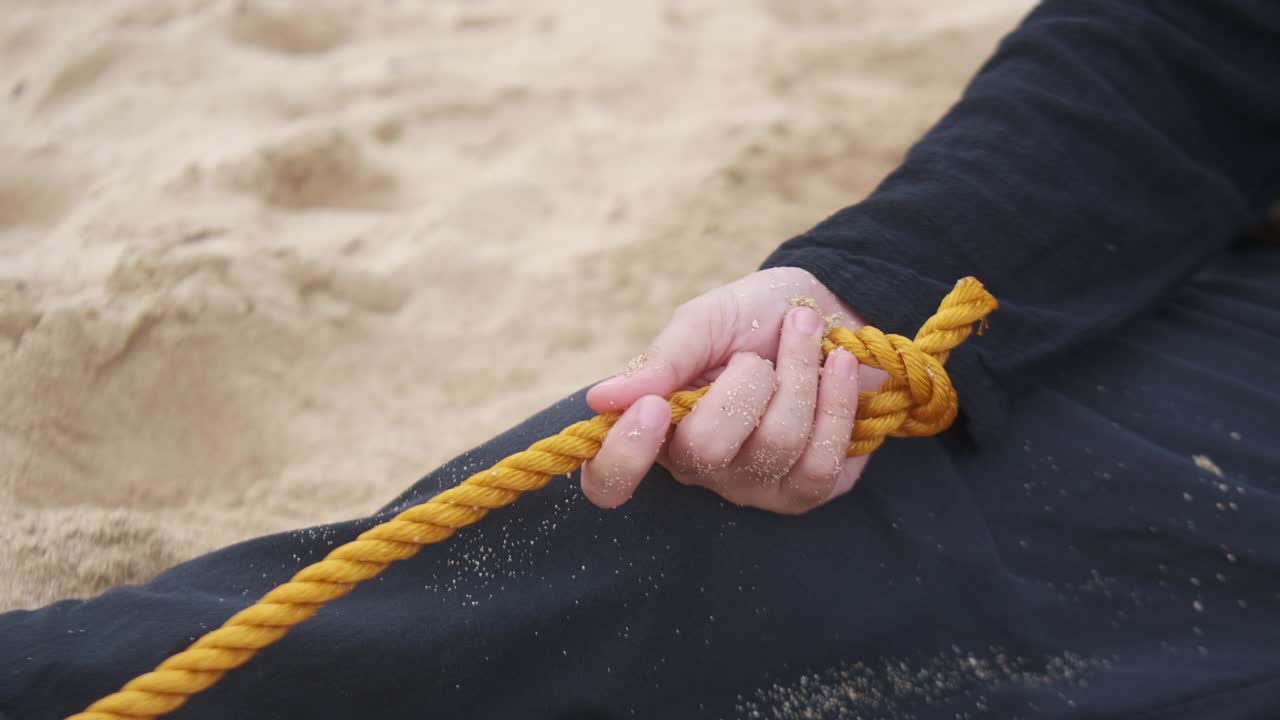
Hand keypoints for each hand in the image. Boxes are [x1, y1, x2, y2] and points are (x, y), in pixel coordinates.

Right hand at [581, 267, 886, 513]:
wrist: (831, 308)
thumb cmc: (755, 317)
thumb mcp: (704, 321)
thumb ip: (661, 360)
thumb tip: (601, 400)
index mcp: (656, 429)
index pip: (609, 482)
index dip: (623, 457)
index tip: (653, 406)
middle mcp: (701, 469)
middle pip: (705, 454)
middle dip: (743, 384)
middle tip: (756, 354)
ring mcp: (756, 487)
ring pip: (776, 448)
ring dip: (799, 377)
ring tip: (806, 332)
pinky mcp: (811, 489)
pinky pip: (822, 463)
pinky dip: (836, 403)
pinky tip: (839, 365)